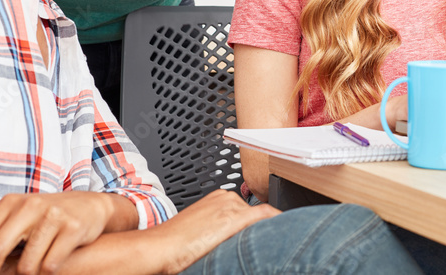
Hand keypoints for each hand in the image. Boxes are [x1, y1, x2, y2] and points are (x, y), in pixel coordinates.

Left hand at [0, 191, 135, 274]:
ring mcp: (53, 215)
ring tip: (35, 267)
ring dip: (28, 274)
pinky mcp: (73, 227)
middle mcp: (30, 205)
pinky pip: (49, 265)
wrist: (92, 205)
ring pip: (26, 265)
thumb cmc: (48, 217)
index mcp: (11, 203)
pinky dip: (47, 271)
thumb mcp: (21, 218)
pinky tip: (52, 262)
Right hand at [149, 190, 279, 273]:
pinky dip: (277, 221)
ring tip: (277, 241)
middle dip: (264, 228)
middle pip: (256, 214)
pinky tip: (285, 228)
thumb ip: (218, 231)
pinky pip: (265, 216)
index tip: (268, 233)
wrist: (160, 247)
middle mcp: (226, 198)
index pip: (248, 210)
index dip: (259, 224)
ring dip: (268, 229)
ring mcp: (231, 206)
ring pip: (261, 217)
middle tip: (274, 241)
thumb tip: (231, 241)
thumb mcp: (200, 232)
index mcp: (217, 199)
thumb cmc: (173, 245)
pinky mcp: (235, 218)